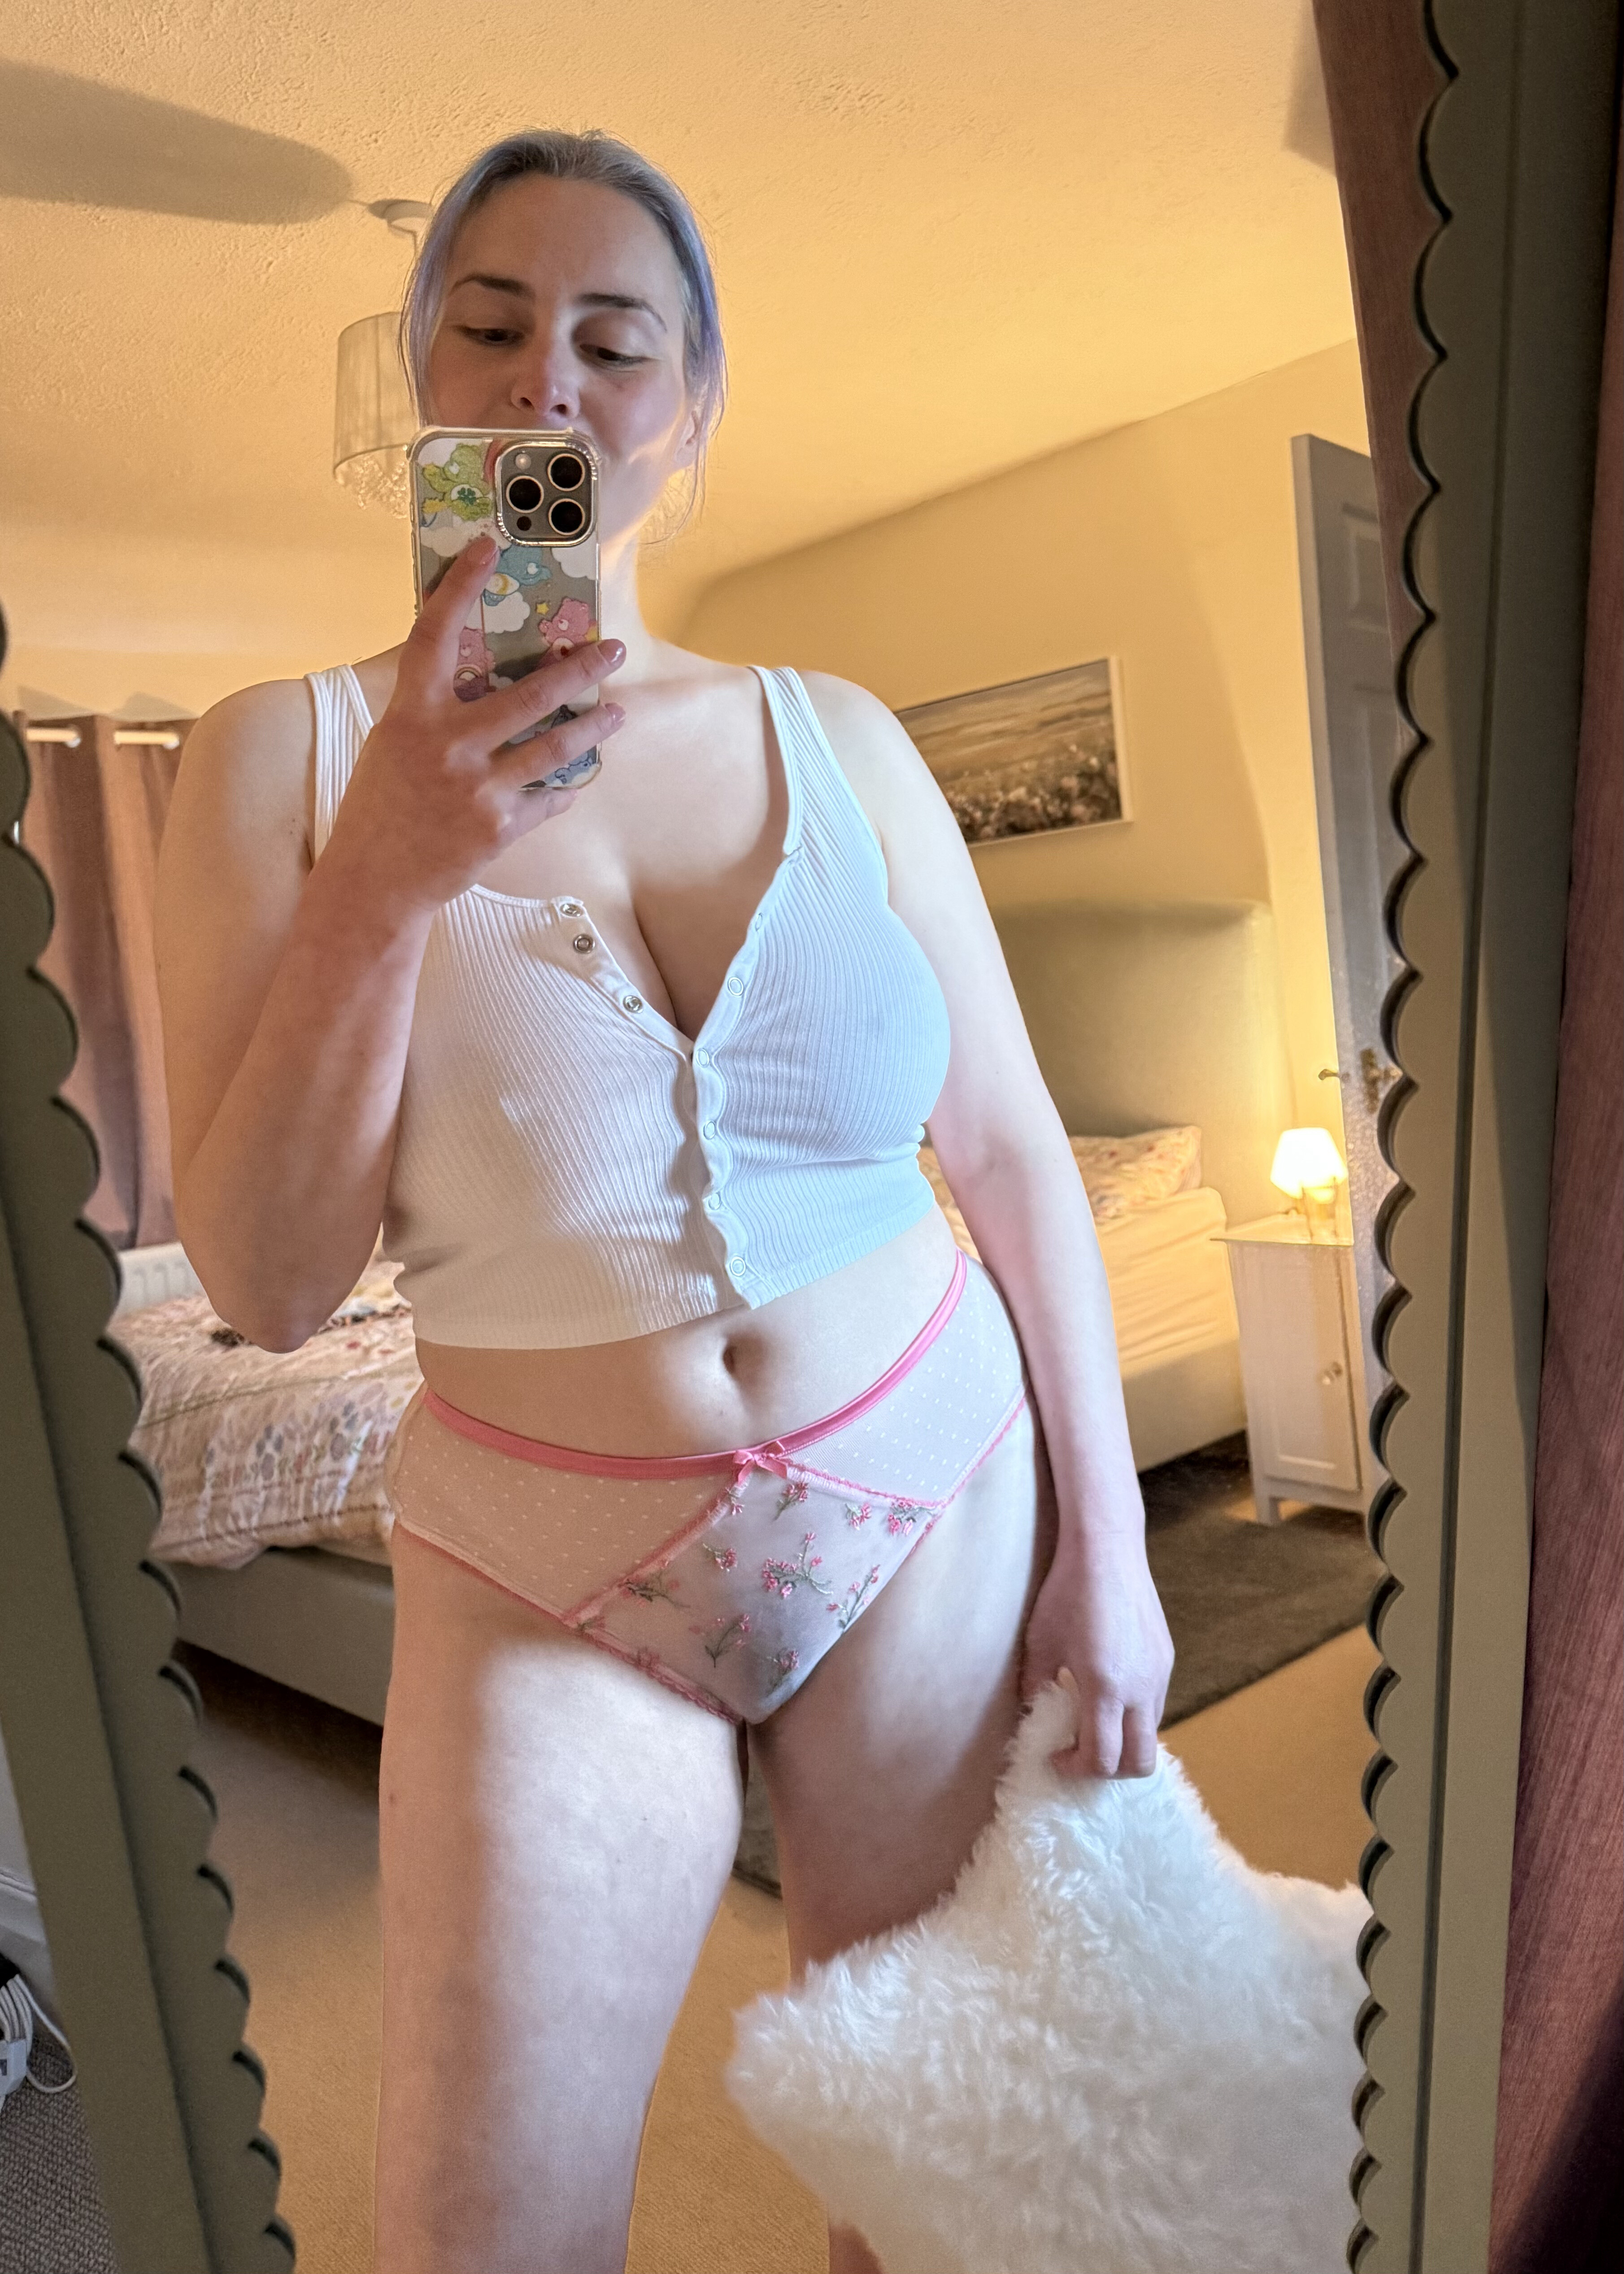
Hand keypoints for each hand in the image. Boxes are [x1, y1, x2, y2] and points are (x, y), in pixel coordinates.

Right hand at [324, 533, 625, 917]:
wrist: (374, 882)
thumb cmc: (380, 808)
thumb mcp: (393, 745)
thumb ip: (433, 711)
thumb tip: (479, 677)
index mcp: (412, 714)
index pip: (434, 634)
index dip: (459, 586)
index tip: (487, 548)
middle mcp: (448, 745)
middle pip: (530, 692)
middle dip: (581, 667)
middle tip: (612, 649)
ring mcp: (477, 788)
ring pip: (555, 746)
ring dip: (593, 727)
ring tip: (617, 714)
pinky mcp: (499, 828)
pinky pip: (547, 799)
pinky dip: (562, 790)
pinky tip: (574, 783)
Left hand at [1019, 1524, 1173, 1778]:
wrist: (1107, 1549)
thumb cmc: (1066, 1593)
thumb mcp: (1040, 1643)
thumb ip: (1035, 1688)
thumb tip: (1030, 1719)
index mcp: (1106, 1687)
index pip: (1101, 1759)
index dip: (1076, 1769)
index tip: (1055, 1757)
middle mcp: (1141, 1688)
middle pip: (1139, 1761)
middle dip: (1109, 1770)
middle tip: (1079, 1754)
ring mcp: (1159, 1674)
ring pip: (1150, 1733)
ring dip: (1122, 1741)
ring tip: (1091, 1720)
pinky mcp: (1166, 1659)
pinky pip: (1155, 1705)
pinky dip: (1133, 1715)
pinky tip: (1108, 1691)